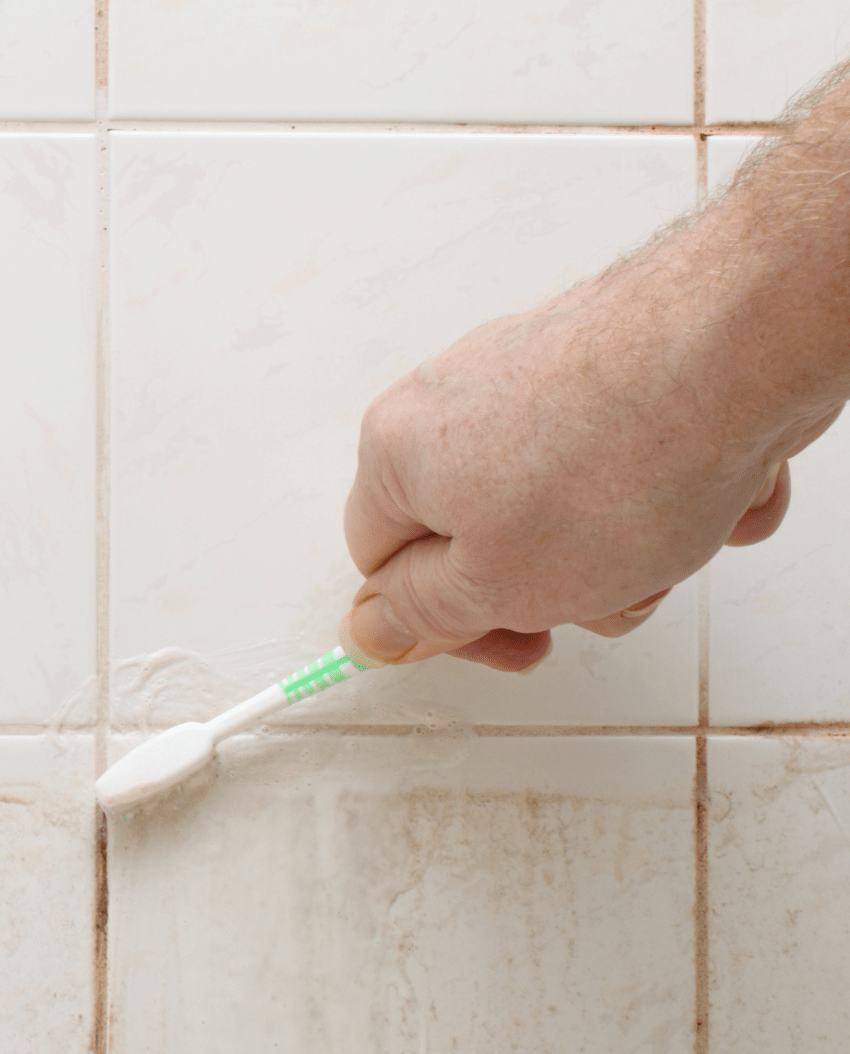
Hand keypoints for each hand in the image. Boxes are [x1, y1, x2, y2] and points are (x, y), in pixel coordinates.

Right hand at [340, 260, 842, 672]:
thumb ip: (423, 615)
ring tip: (674, 541)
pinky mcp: (612, 361)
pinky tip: (714, 491)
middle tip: (602, 600)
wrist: (738, 351)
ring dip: (623, 548)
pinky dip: (671, 487)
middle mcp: (454, 399)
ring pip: (565, 505)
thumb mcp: (496, 586)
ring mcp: (535, 372)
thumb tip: (374, 627)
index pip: (385, 565)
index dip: (445, 621)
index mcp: (397, 453)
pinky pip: (628, 456)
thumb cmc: (614, 461)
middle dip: (554, 587)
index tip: (510, 642)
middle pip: (483, 536)